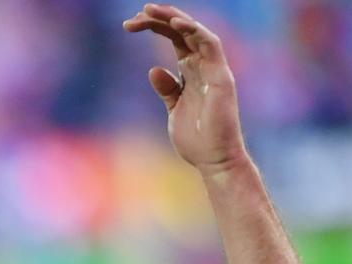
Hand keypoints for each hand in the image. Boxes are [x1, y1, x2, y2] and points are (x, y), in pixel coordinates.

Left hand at [124, 4, 248, 175]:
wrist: (213, 160)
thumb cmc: (196, 139)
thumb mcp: (174, 109)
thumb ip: (167, 89)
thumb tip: (155, 69)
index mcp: (192, 72)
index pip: (175, 40)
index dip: (155, 27)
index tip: (130, 24)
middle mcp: (204, 66)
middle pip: (183, 32)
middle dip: (160, 19)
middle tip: (136, 13)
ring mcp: (214, 70)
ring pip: (196, 32)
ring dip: (174, 18)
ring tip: (150, 11)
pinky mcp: (221, 77)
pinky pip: (210, 45)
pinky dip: (194, 30)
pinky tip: (175, 23)